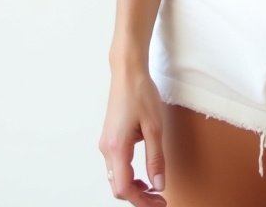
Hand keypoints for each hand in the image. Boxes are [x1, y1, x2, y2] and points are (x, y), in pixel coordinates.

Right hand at [98, 68, 168, 204]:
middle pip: (118, 186)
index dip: (142, 201)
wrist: (127, 71)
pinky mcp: (110, 137)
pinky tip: (143, 173)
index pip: (125, 188)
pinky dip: (129, 175)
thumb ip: (156, 158)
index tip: (159, 203)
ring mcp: (106, 143)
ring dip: (133, 187)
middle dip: (138, 197)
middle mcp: (107, 149)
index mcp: (117, 148)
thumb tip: (159, 185)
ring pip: (116, 177)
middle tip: (159, 200)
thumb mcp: (154, 127)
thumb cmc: (141, 94)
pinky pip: (116, 166)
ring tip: (154, 189)